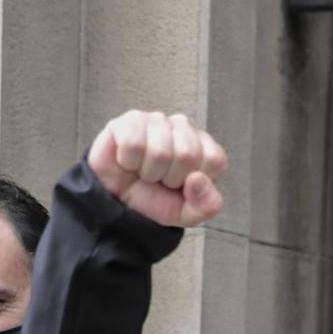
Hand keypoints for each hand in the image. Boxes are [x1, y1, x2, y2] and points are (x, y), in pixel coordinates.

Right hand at [87, 111, 227, 228]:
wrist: (118, 203)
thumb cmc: (154, 200)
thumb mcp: (186, 213)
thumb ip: (206, 204)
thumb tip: (197, 179)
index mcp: (204, 147)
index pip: (214, 159)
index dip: (195, 182)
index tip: (181, 186)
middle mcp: (183, 127)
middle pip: (187, 154)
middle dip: (170, 178)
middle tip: (159, 179)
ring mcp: (157, 120)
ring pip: (160, 151)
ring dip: (148, 172)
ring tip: (143, 171)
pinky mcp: (131, 120)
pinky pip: (134, 144)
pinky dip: (129, 162)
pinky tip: (128, 161)